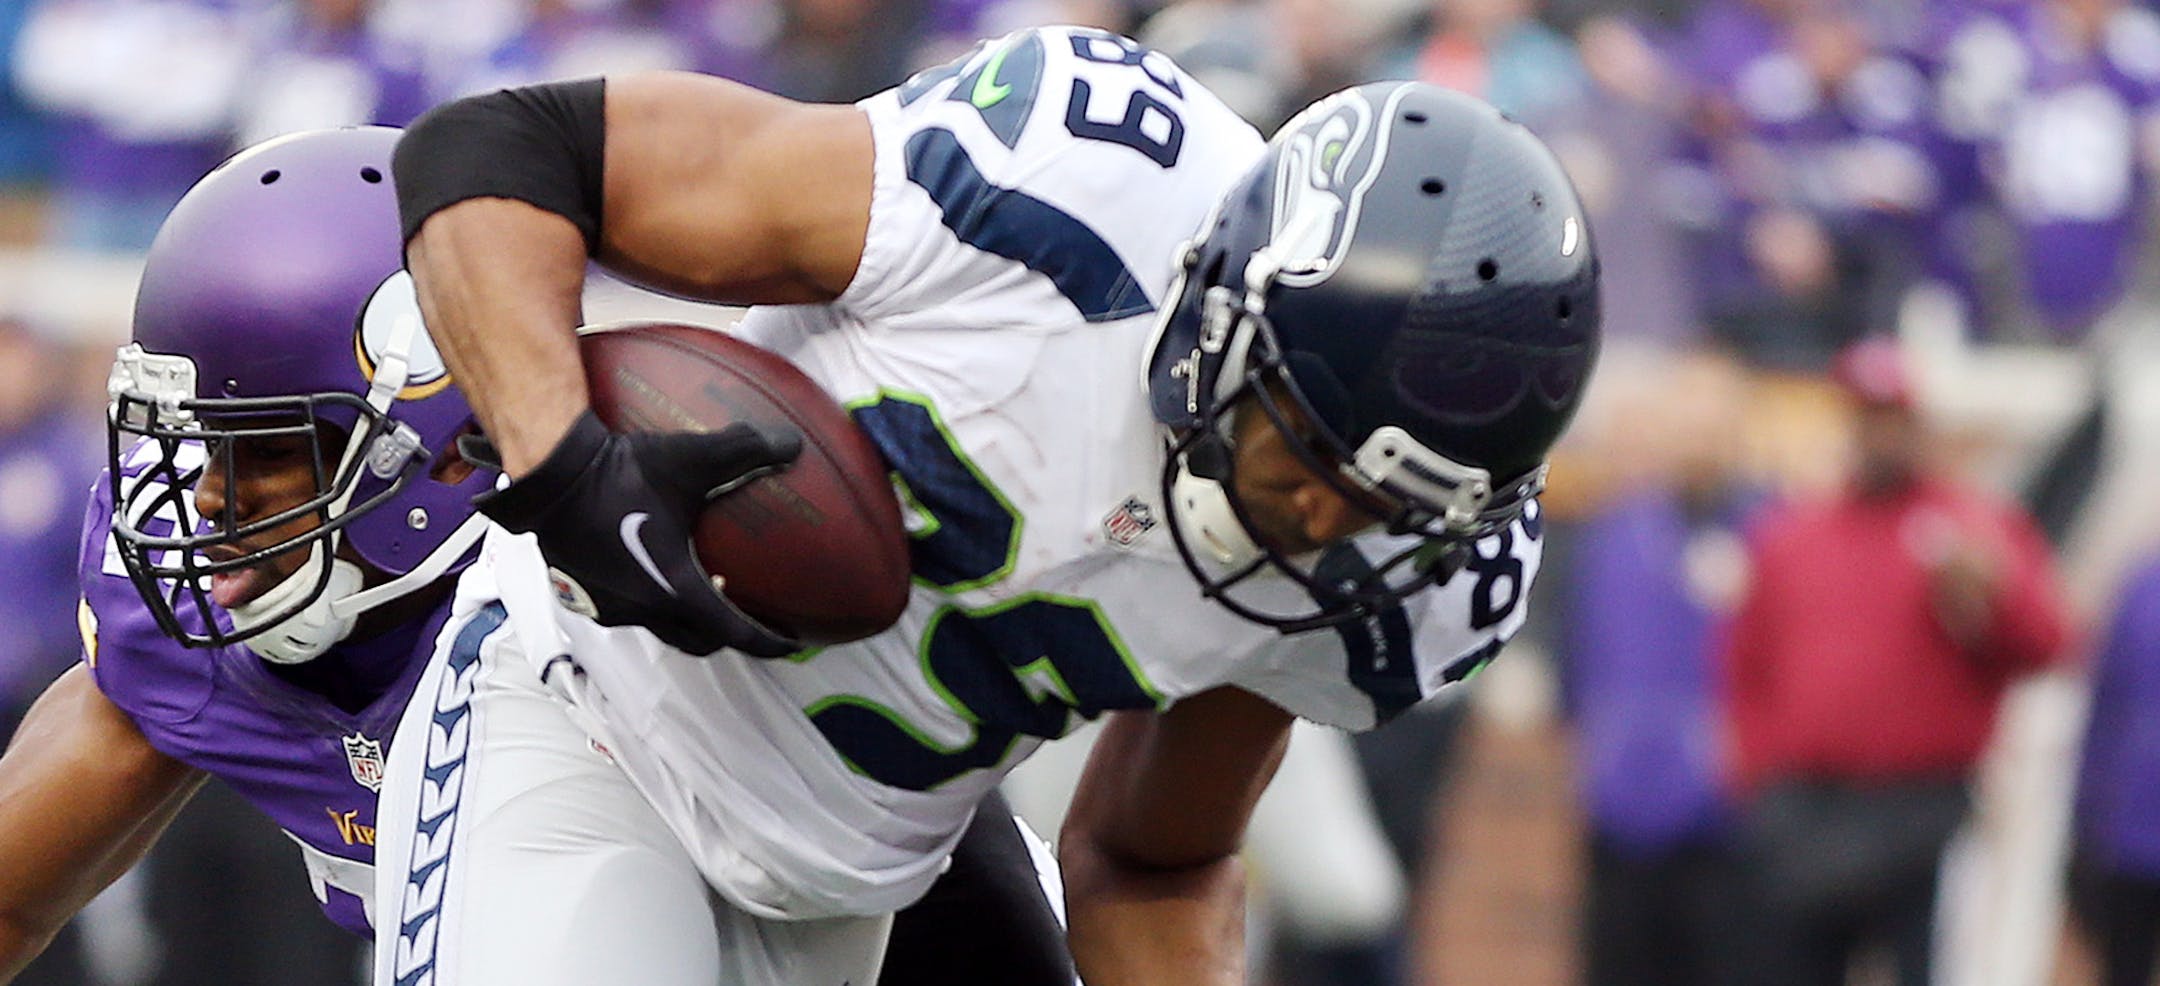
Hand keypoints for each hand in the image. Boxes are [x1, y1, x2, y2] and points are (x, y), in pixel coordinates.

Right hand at [471, 410, 804, 656]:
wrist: (549, 476)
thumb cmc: (620, 473)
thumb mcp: (690, 458)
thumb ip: (745, 450)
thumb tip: (791, 443)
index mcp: (675, 589)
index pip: (734, 631)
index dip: (768, 642)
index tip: (792, 644)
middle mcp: (643, 608)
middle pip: (697, 640)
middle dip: (726, 636)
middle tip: (746, 618)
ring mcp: (609, 606)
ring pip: (659, 626)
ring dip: (685, 617)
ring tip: (700, 588)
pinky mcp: (581, 594)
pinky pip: (627, 609)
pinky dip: (650, 600)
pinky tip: (650, 568)